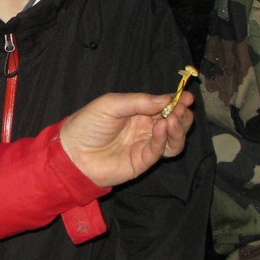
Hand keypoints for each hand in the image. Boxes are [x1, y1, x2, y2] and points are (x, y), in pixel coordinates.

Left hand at [59, 91, 193, 187]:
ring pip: (172, 139)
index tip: (187, 97)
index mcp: (137, 112)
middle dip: (181, 114)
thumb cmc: (87, 124)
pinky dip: (163, 139)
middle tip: (183, 108)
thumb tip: (166, 99)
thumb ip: (138, 101)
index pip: (163, 106)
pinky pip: (159, 151)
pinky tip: (162, 128)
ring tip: (175, 119)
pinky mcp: (142, 162)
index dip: (176, 101)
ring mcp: (144, 145)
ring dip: (179, 129)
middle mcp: (144, 128)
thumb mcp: (111, 104)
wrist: (72, 152)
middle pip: (173, 122)